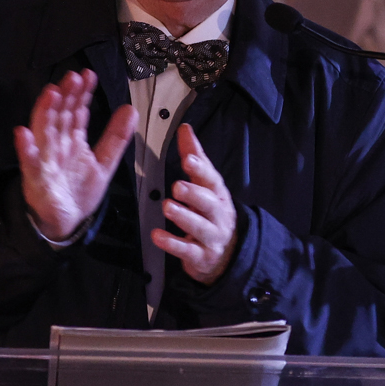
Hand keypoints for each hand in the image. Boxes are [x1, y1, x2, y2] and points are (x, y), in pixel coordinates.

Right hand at [16, 70, 136, 240]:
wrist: (66, 223)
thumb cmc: (79, 191)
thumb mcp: (104, 163)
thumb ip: (116, 137)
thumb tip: (130, 109)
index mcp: (73, 140)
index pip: (76, 111)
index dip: (82, 94)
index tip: (88, 75)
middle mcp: (57, 145)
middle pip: (60, 116)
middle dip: (66, 96)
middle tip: (73, 77)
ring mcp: (45, 160)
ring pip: (44, 132)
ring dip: (45, 112)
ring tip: (52, 93)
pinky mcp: (36, 180)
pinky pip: (28, 163)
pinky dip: (25, 148)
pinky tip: (22, 133)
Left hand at [153, 124, 237, 283]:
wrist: (227, 253)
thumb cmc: (212, 212)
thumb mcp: (206, 185)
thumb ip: (195, 157)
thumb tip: (185, 129)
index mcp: (218, 194)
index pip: (212, 180)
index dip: (201, 169)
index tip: (189, 159)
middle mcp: (218, 215)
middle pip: (209, 203)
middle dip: (194, 194)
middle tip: (177, 185)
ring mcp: (211, 237)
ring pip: (199, 227)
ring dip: (183, 217)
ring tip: (167, 206)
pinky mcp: (201, 256)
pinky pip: (187, 250)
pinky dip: (172, 244)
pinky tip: (157, 236)